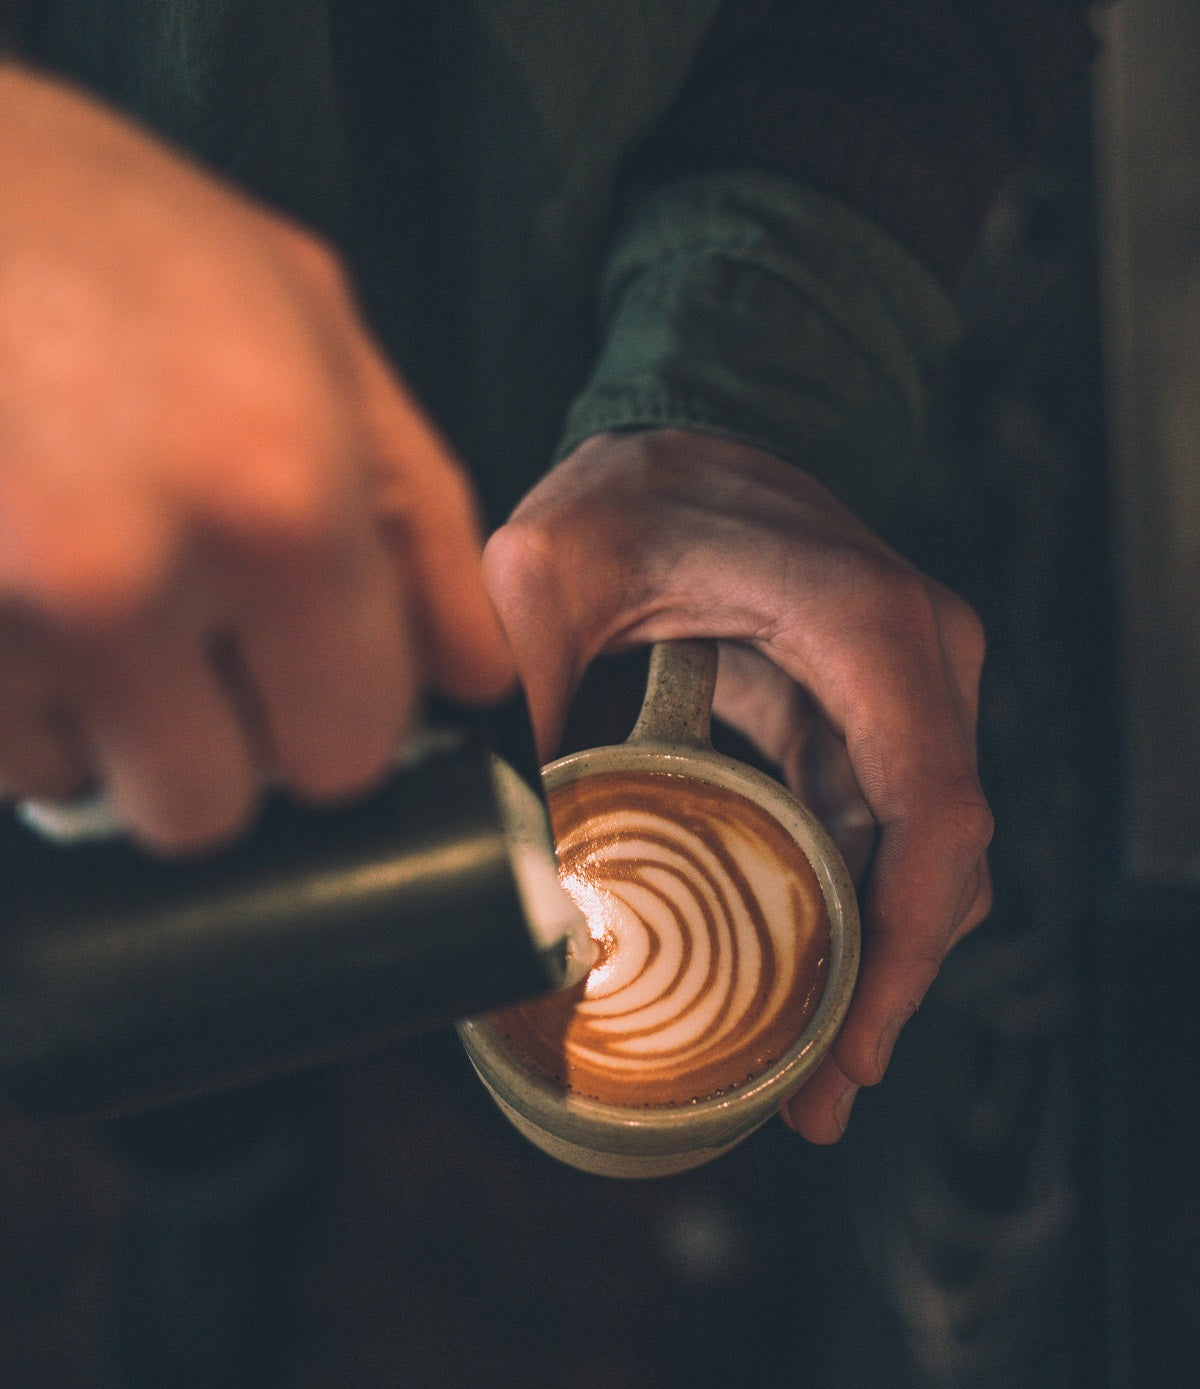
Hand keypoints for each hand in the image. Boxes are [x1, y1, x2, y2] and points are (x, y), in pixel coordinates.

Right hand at [0, 67, 512, 852]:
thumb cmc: (123, 235)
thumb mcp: (320, 336)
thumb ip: (422, 521)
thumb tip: (477, 678)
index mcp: (276, 502)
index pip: (347, 750)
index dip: (338, 721)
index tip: (314, 678)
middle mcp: (125, 577)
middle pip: (204, 808)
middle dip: (215, 746)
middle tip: (197, 646)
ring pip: (77, 785)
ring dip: (97, 722)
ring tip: (90, 590)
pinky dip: (10, 697)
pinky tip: (18, 592)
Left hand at [483, 428, 992, 1142]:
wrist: (684, 432)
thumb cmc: (634, 485)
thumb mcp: (548, 565)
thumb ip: (521, 677)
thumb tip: (492, 832)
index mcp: (867, 627)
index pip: (931, 807)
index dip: (904, 940)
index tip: (852, 1040)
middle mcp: (916, 663)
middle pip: (936, 859)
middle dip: (886, 986)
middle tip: (818, 1099)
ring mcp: (902, 692)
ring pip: (917, 858)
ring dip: (874, 966)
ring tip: (810, 1076)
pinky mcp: (866, 714)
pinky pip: (879, 831)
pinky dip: (853, 912)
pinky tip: (804, 983)